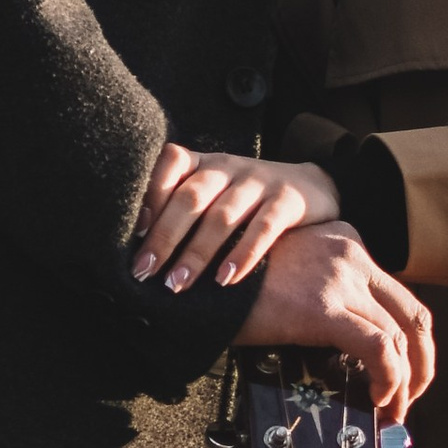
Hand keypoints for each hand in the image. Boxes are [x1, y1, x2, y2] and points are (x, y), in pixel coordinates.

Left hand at [133, 143, 341, 290]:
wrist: (313, 188)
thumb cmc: (248, 201)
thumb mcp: (215, 194)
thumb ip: (184, 208)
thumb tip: (141, 252)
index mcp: (204, 163)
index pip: (170, 163)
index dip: (150, 195)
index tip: (134, 233)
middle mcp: (228, 167)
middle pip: (190, 198)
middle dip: (164, 238)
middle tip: (144, 272)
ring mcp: (260, 181)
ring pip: (222, 216)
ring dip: (196, 253)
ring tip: (177, 284)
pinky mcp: (288, 200)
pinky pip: (264, 227)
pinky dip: (243, 254)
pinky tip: (226, 279)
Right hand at [244, 223, 437, 425]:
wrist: (192, 278)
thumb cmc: (229, 285)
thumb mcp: (288, 278)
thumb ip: (321, 298)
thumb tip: (343, 351)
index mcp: (345, 242)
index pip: (397, 297)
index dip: (408, 343)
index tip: (399, 376)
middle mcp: (351, 254)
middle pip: (413, 316)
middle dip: (420, 365)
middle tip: (408, 402)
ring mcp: (341, 278)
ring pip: (401, 337)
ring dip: (404, 384)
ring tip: (390, 414)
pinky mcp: (324, 306)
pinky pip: (379, 348)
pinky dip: (389, 379)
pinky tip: (376, 400)